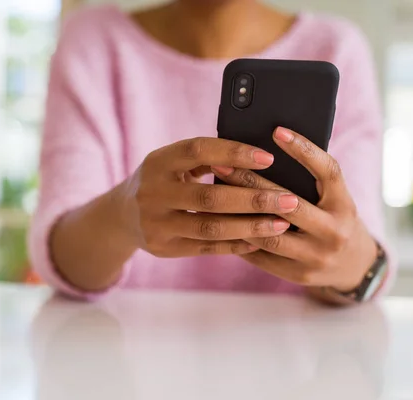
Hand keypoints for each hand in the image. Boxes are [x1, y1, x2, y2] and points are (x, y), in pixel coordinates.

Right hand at [116, 137, 301, 257]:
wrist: (122, 216)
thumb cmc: (162, 180)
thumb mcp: (173, 163)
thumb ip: (207, 157)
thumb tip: (258, 156)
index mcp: (158, 162)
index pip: (198, 151)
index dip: (234, 153)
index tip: (269, 157)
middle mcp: (153, 193)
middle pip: (210, 197)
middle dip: (254, 199)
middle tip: (290, 199)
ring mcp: (156, 224)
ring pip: (210, 227)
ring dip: (250, 226)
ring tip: (281, 224)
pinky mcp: (164, 248)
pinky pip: (206, 248)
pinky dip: (235, 244)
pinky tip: (260, 240)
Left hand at [212, 127, 377, 292]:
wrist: (353, 266)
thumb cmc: (336, 220)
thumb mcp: (336, 199)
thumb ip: (313, 181)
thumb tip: (269, 150)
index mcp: (345, 205)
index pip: (328, 172)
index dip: (304, 150)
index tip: (277, 131)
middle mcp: (334, 232)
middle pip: (288, 203)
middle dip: (251, 182)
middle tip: (222, 164)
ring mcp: (316, 257)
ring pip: (269, 234)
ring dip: (238, 214)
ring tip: (214, 195)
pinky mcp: (298, 275)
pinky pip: (262, 257)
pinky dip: (240, 238)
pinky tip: (221, 223)